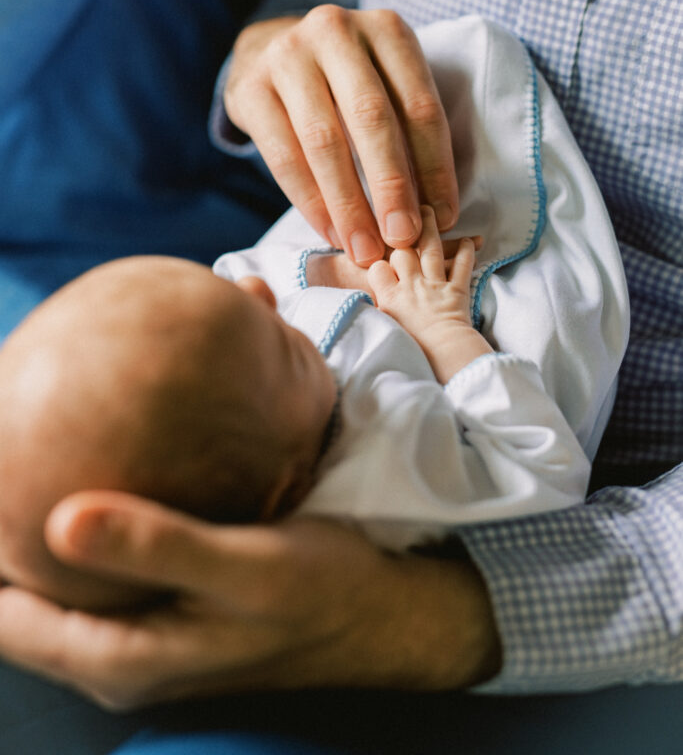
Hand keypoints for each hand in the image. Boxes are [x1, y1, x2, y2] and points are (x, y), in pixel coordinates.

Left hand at [0, 491, 499, 708]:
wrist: (387, 612)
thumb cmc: (322, 594)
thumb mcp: (246, 572)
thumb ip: (158, 546)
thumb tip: (59, 518)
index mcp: (122, 660)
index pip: (3, 618)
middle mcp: (121, 651)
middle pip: (22, 593)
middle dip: (5, 528)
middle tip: (4, 446)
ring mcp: (145, 626)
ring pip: (64, 574)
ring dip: (45, 519)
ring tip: (33, 444)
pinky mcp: (171, 597)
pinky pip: (109, 556)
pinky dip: (94, 512)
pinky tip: (104, 455)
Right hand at [225, 7, 457, 264]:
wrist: (270, 52)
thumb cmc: (345, 83)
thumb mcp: (385, 86)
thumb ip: (408, 133)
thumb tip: (435, 212)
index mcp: (387, 29)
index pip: (420, 105)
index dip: (436, 167)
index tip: (444, 217)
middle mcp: (336, 31)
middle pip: (371, 118)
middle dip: (391, 187)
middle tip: (403, 238)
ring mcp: (287, 55)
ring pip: (324, 141)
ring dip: (348, 204)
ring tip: (365, 247)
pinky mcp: (251, 88)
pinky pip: (284, 155)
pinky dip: (310, 202)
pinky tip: (330, 232)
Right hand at [368, 207, 491, 381]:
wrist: (444, 358)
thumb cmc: (411, 352)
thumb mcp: (380, 333)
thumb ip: (370, 314)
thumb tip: (356, 308)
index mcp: (389, 298)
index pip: (378, 267)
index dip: (378, 260)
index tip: (377, 256)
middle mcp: (411, 286)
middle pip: (403, 251)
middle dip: (403, 232)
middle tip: (404, 214)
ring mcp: (434, 287)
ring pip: (431, 250)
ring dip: (430, 228)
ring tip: (429, 210)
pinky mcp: (457, 292)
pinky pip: (463, 267)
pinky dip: (467, 253)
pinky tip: (470, 241)